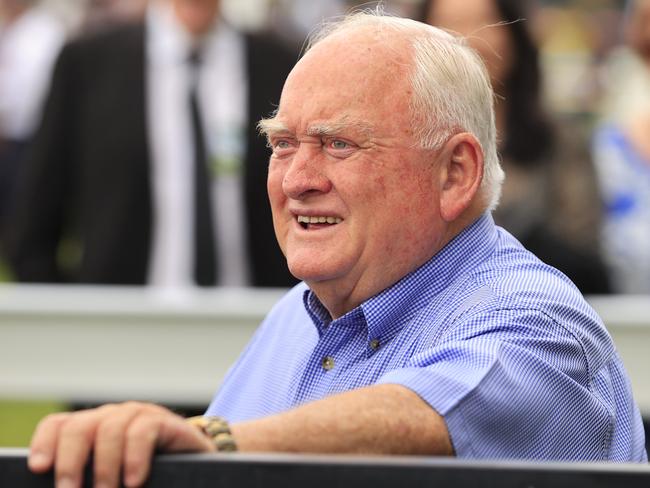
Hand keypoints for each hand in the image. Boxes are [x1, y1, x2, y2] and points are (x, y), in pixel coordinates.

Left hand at [28, 402, 214, 487]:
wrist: (197, 465)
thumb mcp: (113, 475)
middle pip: (79, 427)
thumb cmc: (149, 475)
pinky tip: (135, 482)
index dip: (45, 443)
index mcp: (93, 429)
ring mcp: (139, 416)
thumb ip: (90, 476)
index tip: (38, 468)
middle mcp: (112, 417)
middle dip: (70, 461)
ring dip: (104, 467)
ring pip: (110, 430)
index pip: (59, 425)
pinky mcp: (165, 422)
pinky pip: (143, 431)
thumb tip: (68, 487)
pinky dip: (135, 458)